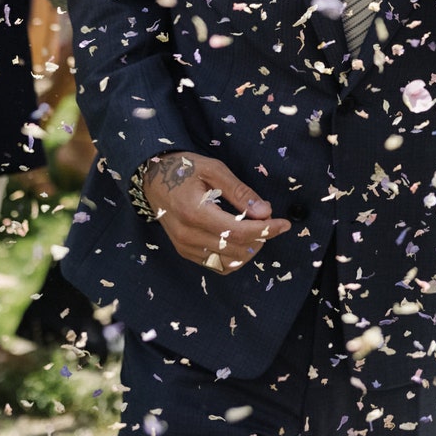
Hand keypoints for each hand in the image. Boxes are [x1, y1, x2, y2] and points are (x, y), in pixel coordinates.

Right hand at [138, 151, 291, 274]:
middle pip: (237, 249)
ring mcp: (185, 247)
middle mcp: (188, 236)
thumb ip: (240, 192)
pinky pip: (217, 265)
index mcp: (195, 213)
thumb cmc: (184, 169)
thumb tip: (265, 212)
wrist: (152, 179)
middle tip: (269, 220)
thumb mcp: (214, 170)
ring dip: (249, 249)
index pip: (238, 232)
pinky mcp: (185, 252)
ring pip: (229, 262)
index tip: (284, 223)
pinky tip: (240, 239)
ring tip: (255, 229)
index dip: (266, 230)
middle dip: (261, 237)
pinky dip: (235, 256)